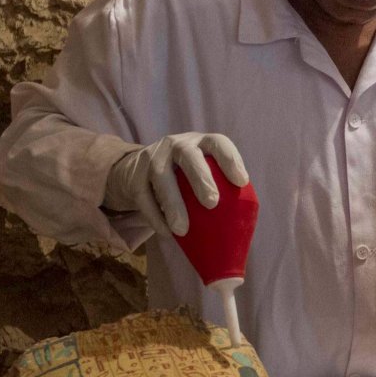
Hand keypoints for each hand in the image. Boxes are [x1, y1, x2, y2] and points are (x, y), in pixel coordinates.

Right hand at [103, 132, 248, 235]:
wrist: (135, 170)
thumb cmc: (182, 177)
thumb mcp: (200, 172)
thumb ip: (218, 188)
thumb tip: (240, 224)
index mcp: (200, 144)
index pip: (218, 143)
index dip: (231, 159)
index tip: (242, 182)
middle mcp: (177, 145)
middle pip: (189, 156)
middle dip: (201, 178)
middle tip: (213, 203)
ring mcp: (153, 158)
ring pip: (162, 177)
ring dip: (173, 203)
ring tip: (183, 229)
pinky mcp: (134, 176)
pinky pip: (143, 196)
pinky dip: (155, 216)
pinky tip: (167, 233)